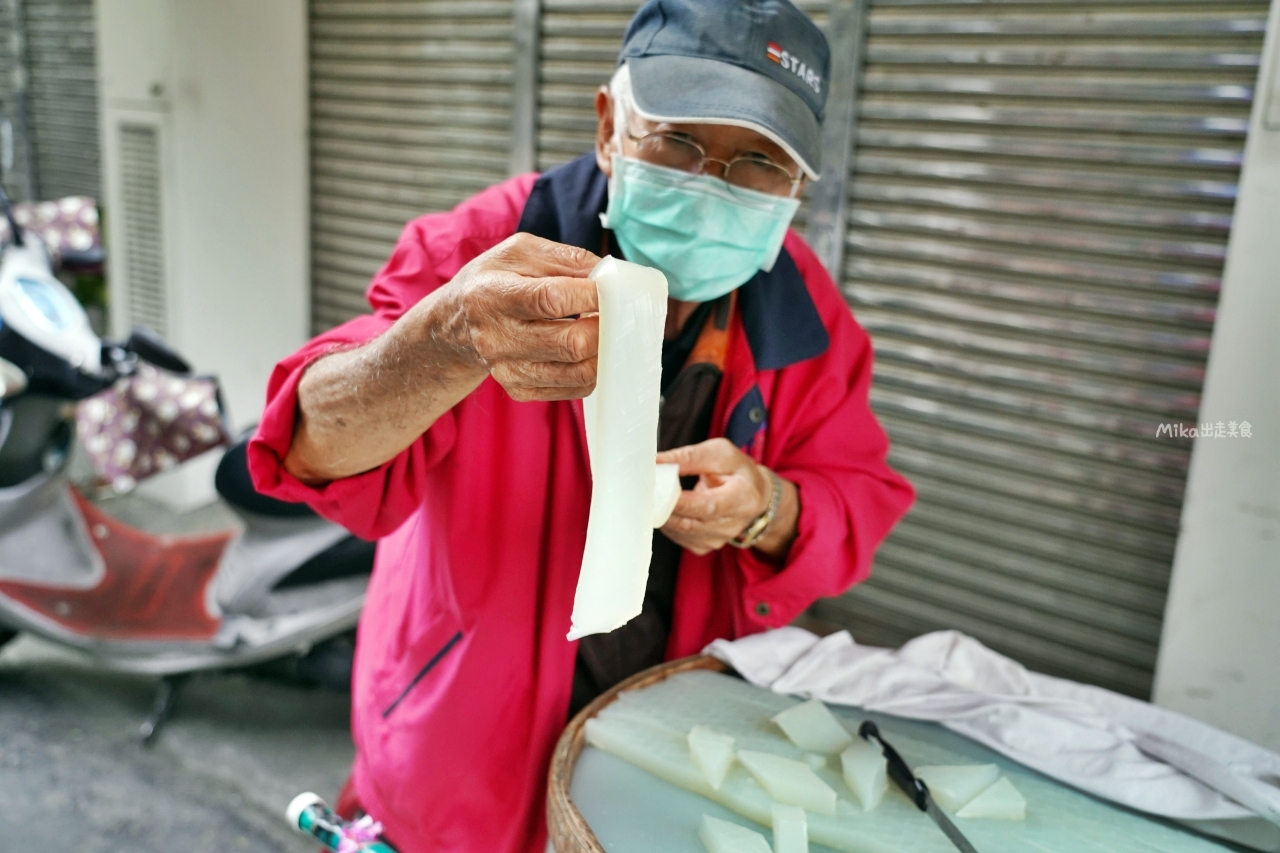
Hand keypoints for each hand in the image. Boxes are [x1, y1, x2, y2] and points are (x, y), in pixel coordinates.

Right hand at [286, 234, 600, 483]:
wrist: (455, 324)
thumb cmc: (492, 280)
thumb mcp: (518, 252)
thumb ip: (565, 257)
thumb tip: (607, 274)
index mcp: (492, 295)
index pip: (552, 299)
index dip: (591, 295)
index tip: (611, 289)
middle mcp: (496, 338)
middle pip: (569, 342)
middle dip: (605, 327)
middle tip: (616, 314)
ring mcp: (507, 369)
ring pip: (577, 372)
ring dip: (604, 352)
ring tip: (607, 331)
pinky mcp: (519, 389)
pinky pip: (572, 388)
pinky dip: (592, 370)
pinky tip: (590, 351)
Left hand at [657, 438, 799, 557]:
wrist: (754, 496)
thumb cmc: (737, 471)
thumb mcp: (721, 453)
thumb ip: (690, 457)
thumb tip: (658, 461)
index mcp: (743, 498)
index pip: (708, 506)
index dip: (679, 501)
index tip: (657, 487)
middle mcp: (732, 525)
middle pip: (689, 523)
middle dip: (662, 506)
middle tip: (644, 488)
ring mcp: (717, 540)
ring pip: (678, 531)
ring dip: (661, 513)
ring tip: (652, 494)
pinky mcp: (704, 546)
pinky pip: (677, 537)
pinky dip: (666, 521)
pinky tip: (665, 507)